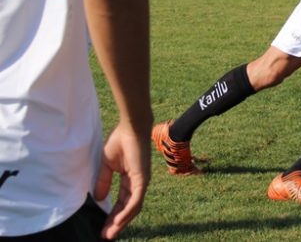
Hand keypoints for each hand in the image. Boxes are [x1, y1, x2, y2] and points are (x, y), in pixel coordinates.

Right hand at [94, 124, 150, 239]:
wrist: (130, 129)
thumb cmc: (119, 142)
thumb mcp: (106, 166)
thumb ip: (103, 182)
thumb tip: (98, 199)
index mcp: (129, 179)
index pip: (121, 202)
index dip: (112, 215)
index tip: (102, 227)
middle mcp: (137, 183)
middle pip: (127, 208)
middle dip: (116, 223)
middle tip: (105, 236)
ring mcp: (141, 182)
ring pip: (133, 208)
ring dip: (121, 221)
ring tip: (109, 233)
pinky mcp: (142, 179)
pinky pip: (136, 200)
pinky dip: (127, 211)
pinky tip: (118, 221)